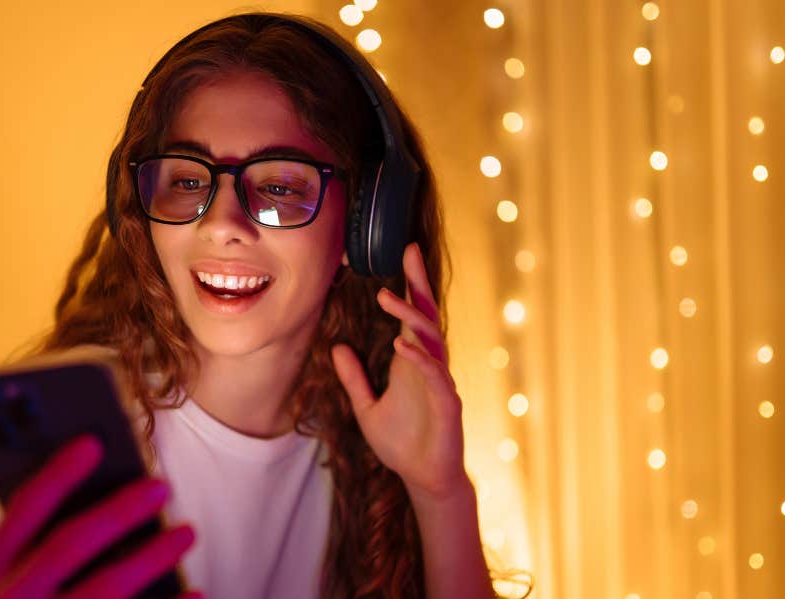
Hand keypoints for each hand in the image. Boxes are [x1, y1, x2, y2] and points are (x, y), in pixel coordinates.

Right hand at [0, 436, 201, 598]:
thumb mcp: (13, 572)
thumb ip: (41, 533)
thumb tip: (102, 477)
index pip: (25, 508)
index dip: (57, 473)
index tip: (92, 443)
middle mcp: (11, 597)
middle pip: (70, 544)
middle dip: (119, 511)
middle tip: (162, 486)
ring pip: (105, 588)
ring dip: (151, 557)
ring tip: (186, 533)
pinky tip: (195, 592)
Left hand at [331, 243, 469, 500]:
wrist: (424, 478)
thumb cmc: (402, 444)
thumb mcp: (366, 407)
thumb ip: (354, 378)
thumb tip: (336, 347)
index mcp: (411, 361)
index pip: (412, 315)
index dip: (409, 286)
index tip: (403, 254)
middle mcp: (428, 365)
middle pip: (426, 315)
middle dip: (419, 284)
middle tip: (409, 251)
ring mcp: (440, 382)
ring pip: (430, 340)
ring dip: (411, 317)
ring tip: (388, 298)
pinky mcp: (448, 403)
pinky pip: (435, 375)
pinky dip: (419, 359)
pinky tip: (402, 346)